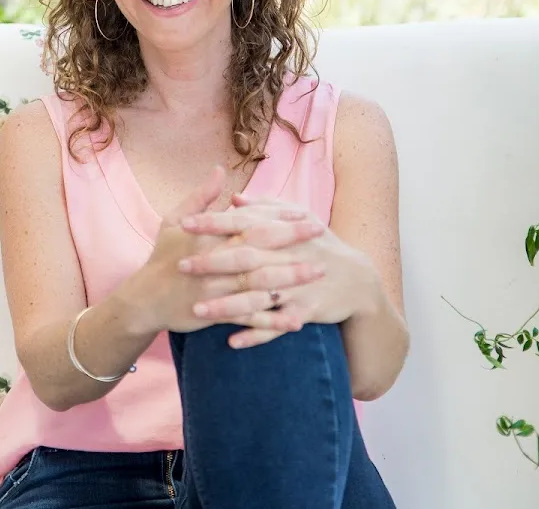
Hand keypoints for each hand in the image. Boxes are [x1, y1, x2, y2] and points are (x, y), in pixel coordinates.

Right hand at [119, 168, 326, 335]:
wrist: (143, 299)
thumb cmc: (162, 257)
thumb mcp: (174, 220)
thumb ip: (201, 196)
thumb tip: (219, 169)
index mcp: (209, 238)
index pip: (250, 224)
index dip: (279, 219)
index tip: (306, 215)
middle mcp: (214, 262)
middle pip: (259, 250)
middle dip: (293, 243)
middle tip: (322, 236)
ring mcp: (215, 289)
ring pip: (259, 284)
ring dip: (290, 279)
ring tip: (319, 273)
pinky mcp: (214, 314)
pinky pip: (248, 318)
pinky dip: (273, 321)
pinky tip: (298, 321)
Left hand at [178, 193, 378, 347]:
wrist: (358, 279)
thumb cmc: (320, 244)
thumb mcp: (297, 218)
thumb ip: (264, 208)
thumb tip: (235, 198)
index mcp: (280, 233)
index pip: (241, 224)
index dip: (212, 223)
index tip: (185, 223)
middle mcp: (285, 258)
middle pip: (244, 259)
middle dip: (211, 263)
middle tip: (180, 266)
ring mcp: (295, 287)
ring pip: (256, 297)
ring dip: (227, 305)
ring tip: (198, 310)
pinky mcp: (304, 312)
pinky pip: (276, 326)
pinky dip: (256, 334)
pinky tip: (232, 341)